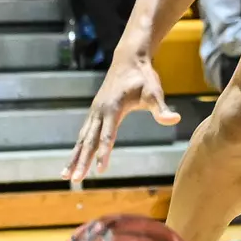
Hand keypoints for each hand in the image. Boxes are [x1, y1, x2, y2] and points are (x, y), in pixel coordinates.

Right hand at [63, 53, 179, 179]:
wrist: (128, 60)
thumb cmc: (143, 77)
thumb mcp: (154, 91)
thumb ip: (161, 108)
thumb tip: (175, 119)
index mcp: (113, 108)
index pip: (108, 135)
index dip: (104, 153)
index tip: (100, 170)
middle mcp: (99, 111)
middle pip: (90, 140)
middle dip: (82, 161)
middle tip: (76, 179)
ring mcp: (94, 112)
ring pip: (82, 139)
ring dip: (74, 157)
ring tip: (66, 176)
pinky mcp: (94, 113)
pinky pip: (84, 134)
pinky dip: (77, 148)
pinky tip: (74, 161)